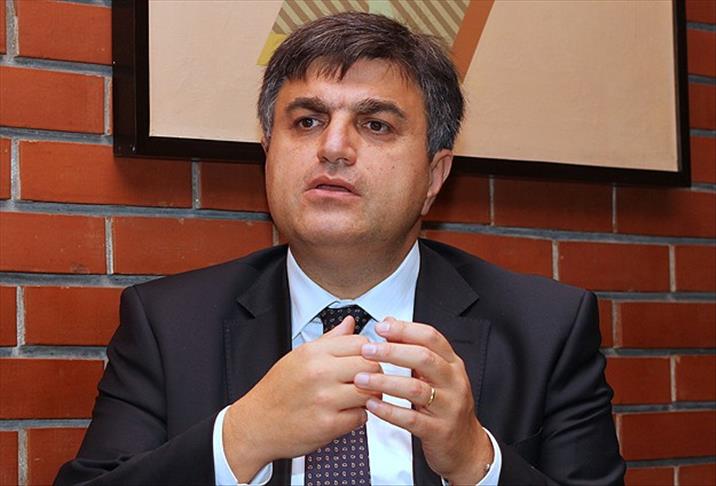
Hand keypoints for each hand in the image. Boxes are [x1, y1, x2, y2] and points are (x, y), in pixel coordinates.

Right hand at [223, 316, 381, 481]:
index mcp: (313, 353)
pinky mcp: (328, 425)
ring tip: (358, 397)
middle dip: (374, 373)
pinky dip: (359, 416)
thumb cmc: (277, 391)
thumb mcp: (299, 356)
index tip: (366, 360)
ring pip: (370, 391)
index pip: (360, 343)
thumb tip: (350, 323)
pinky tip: (347, 413)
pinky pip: (361, 416)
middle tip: (366, 380)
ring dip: (369, 396)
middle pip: (370, 365)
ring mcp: (325, 399)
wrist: (256, 425)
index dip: (369, 352)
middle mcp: (319, 373)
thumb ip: (330, 340)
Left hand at [355, 317, 492, 484]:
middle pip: (424, 358)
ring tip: (362, 379)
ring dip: (385, 382)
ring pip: (416, 389)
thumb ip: (413, 348)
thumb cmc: (447, 406)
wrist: (466, 446)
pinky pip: (411, 419)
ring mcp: (448, 406)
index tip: (382, 327)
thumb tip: (390, 323)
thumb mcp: (436, 374)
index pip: (431, 337)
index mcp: (452, 364)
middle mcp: (453, 382)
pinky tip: (372, 405)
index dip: (405, 330)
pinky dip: (389, 411)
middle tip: (367, 350)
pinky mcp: (438, 430)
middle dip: (392, 352)